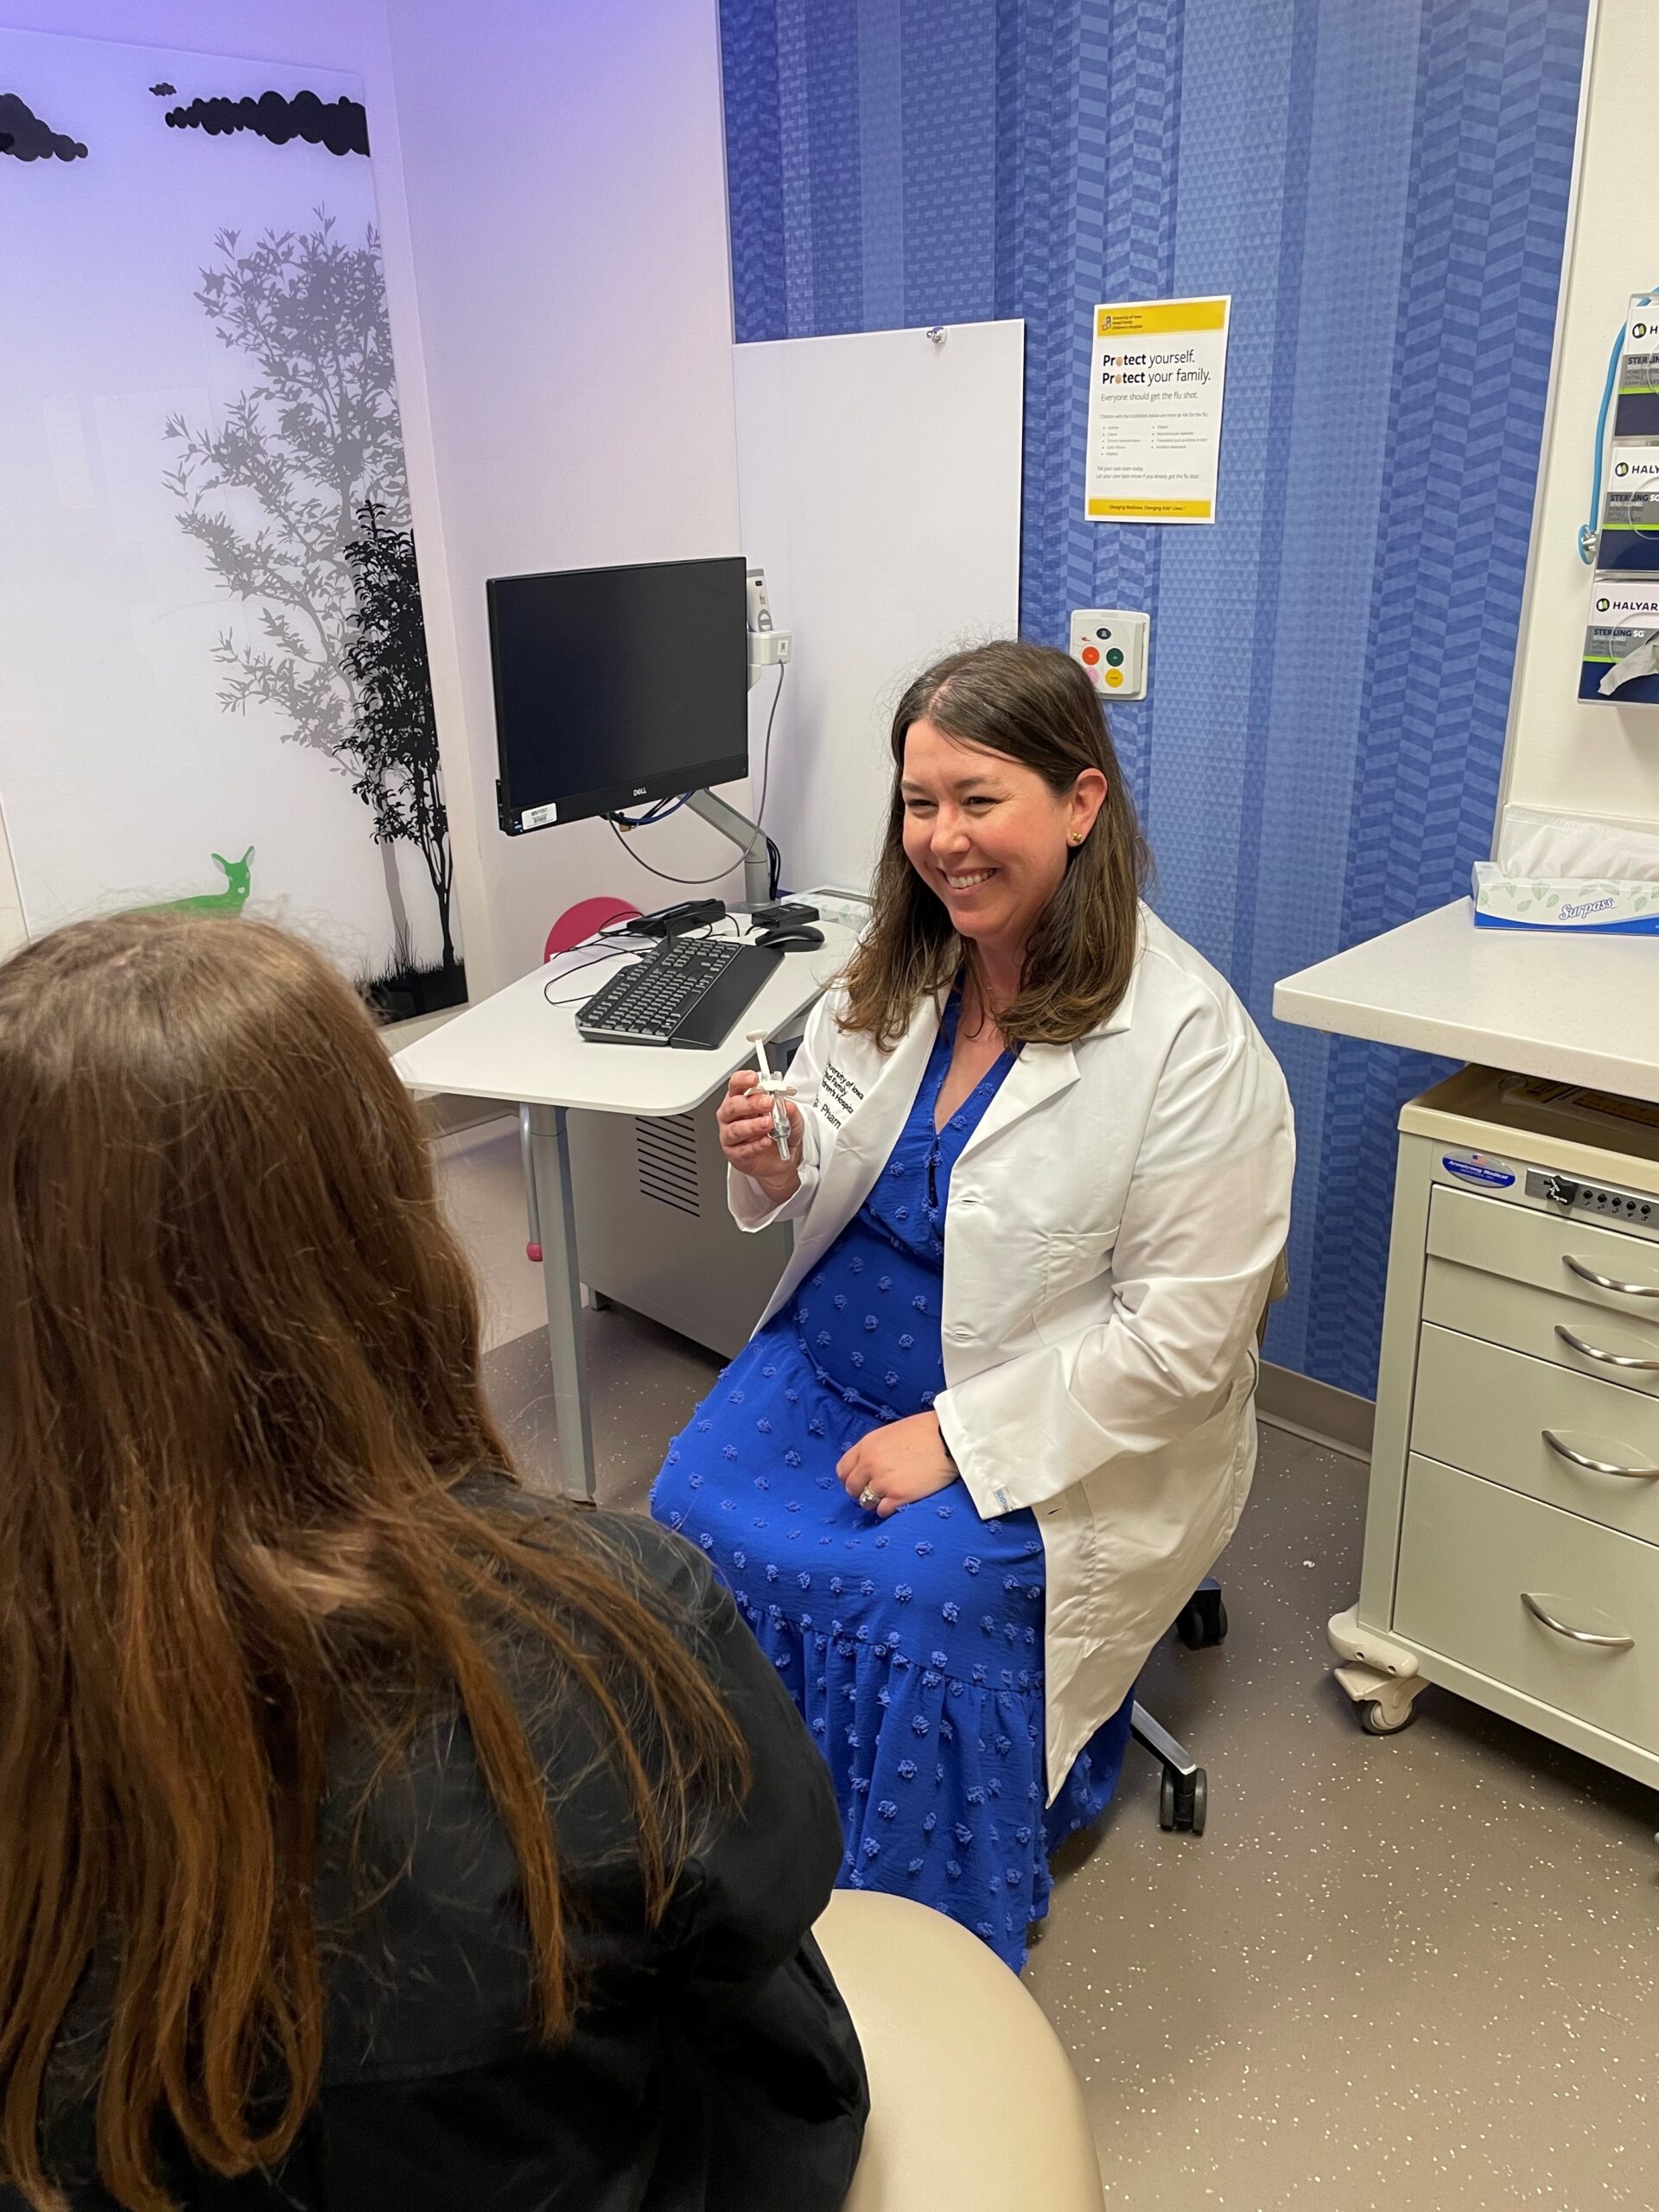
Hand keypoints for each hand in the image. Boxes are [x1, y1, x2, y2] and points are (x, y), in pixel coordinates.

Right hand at [717, 1070, 802, 1198]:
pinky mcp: (734, 1153)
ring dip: (753, 1125)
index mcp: (741, 1099)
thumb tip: (787, 1105)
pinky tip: (766, 1142)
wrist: (781, 1159)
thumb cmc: (780, 1132)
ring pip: (735, 1129)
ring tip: (769, 1124)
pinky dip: (755, 1146)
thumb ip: (789, 1110)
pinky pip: (742, 1150)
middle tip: (768, 1103)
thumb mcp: (791, 1118)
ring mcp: (730, 1135)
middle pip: (733, 1106)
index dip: (742, 1080)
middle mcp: (732, 1116)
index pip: (736, 1085)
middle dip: (750, 1103)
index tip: (755, 1079)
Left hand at [838, 1412, 957, 1518]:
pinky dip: (888, 1510)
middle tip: (876, 1491)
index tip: (860, 1481)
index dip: (850, 1478)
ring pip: (865, 1502)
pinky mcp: (898, 1496)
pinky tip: (898, 1502)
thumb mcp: (891, 1433)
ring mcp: (882, 1481)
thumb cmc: (925, 1431)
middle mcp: (869, 1464)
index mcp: (867, 1445)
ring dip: (874, 1502)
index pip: (843, 1469)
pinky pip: (882, 1511)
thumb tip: (868, 1465)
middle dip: (861, 1491)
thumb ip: (875, 1449)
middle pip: (852, 1488)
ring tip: (889, 1497)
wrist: (948, 1438)